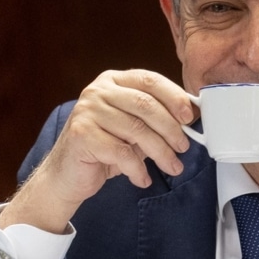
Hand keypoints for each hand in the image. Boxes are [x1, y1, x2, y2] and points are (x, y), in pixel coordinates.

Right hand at [0, 70, 194, 232]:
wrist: (67, 174)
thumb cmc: (104, 148)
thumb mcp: (133, 128)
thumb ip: (156, 118)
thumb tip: (190, 117)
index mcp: (113, 81)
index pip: (150, 80)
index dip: (174, 97)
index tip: (190, 117)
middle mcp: (98, 91)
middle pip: (146, 105)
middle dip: (171, 129)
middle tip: (183, 147)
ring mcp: (87, 111)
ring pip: (137, 130)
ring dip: (160, 153)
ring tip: (172, 166)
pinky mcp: (82, 135)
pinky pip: (122, 153)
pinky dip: (138, 170)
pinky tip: (143, 179)